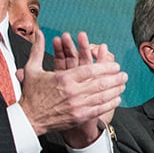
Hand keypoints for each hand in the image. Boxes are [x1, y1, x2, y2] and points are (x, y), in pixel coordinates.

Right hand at [18, 31, 125, 146]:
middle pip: (101, 83)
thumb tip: (40, 33)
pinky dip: (111, 103)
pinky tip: (117, 99)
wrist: (29, 119)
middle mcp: (72, 92)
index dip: (107, 67)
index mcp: (64, 79)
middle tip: (125, 74)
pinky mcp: (79, 117)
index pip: (91, 70)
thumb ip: (38, 50)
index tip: (115, 65)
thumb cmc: (31, 94)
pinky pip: (100, 109)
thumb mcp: (32, 70)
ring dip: (116, 90)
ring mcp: (77, 106)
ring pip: (103, 96)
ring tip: (123, 85)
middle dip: (116, 78)